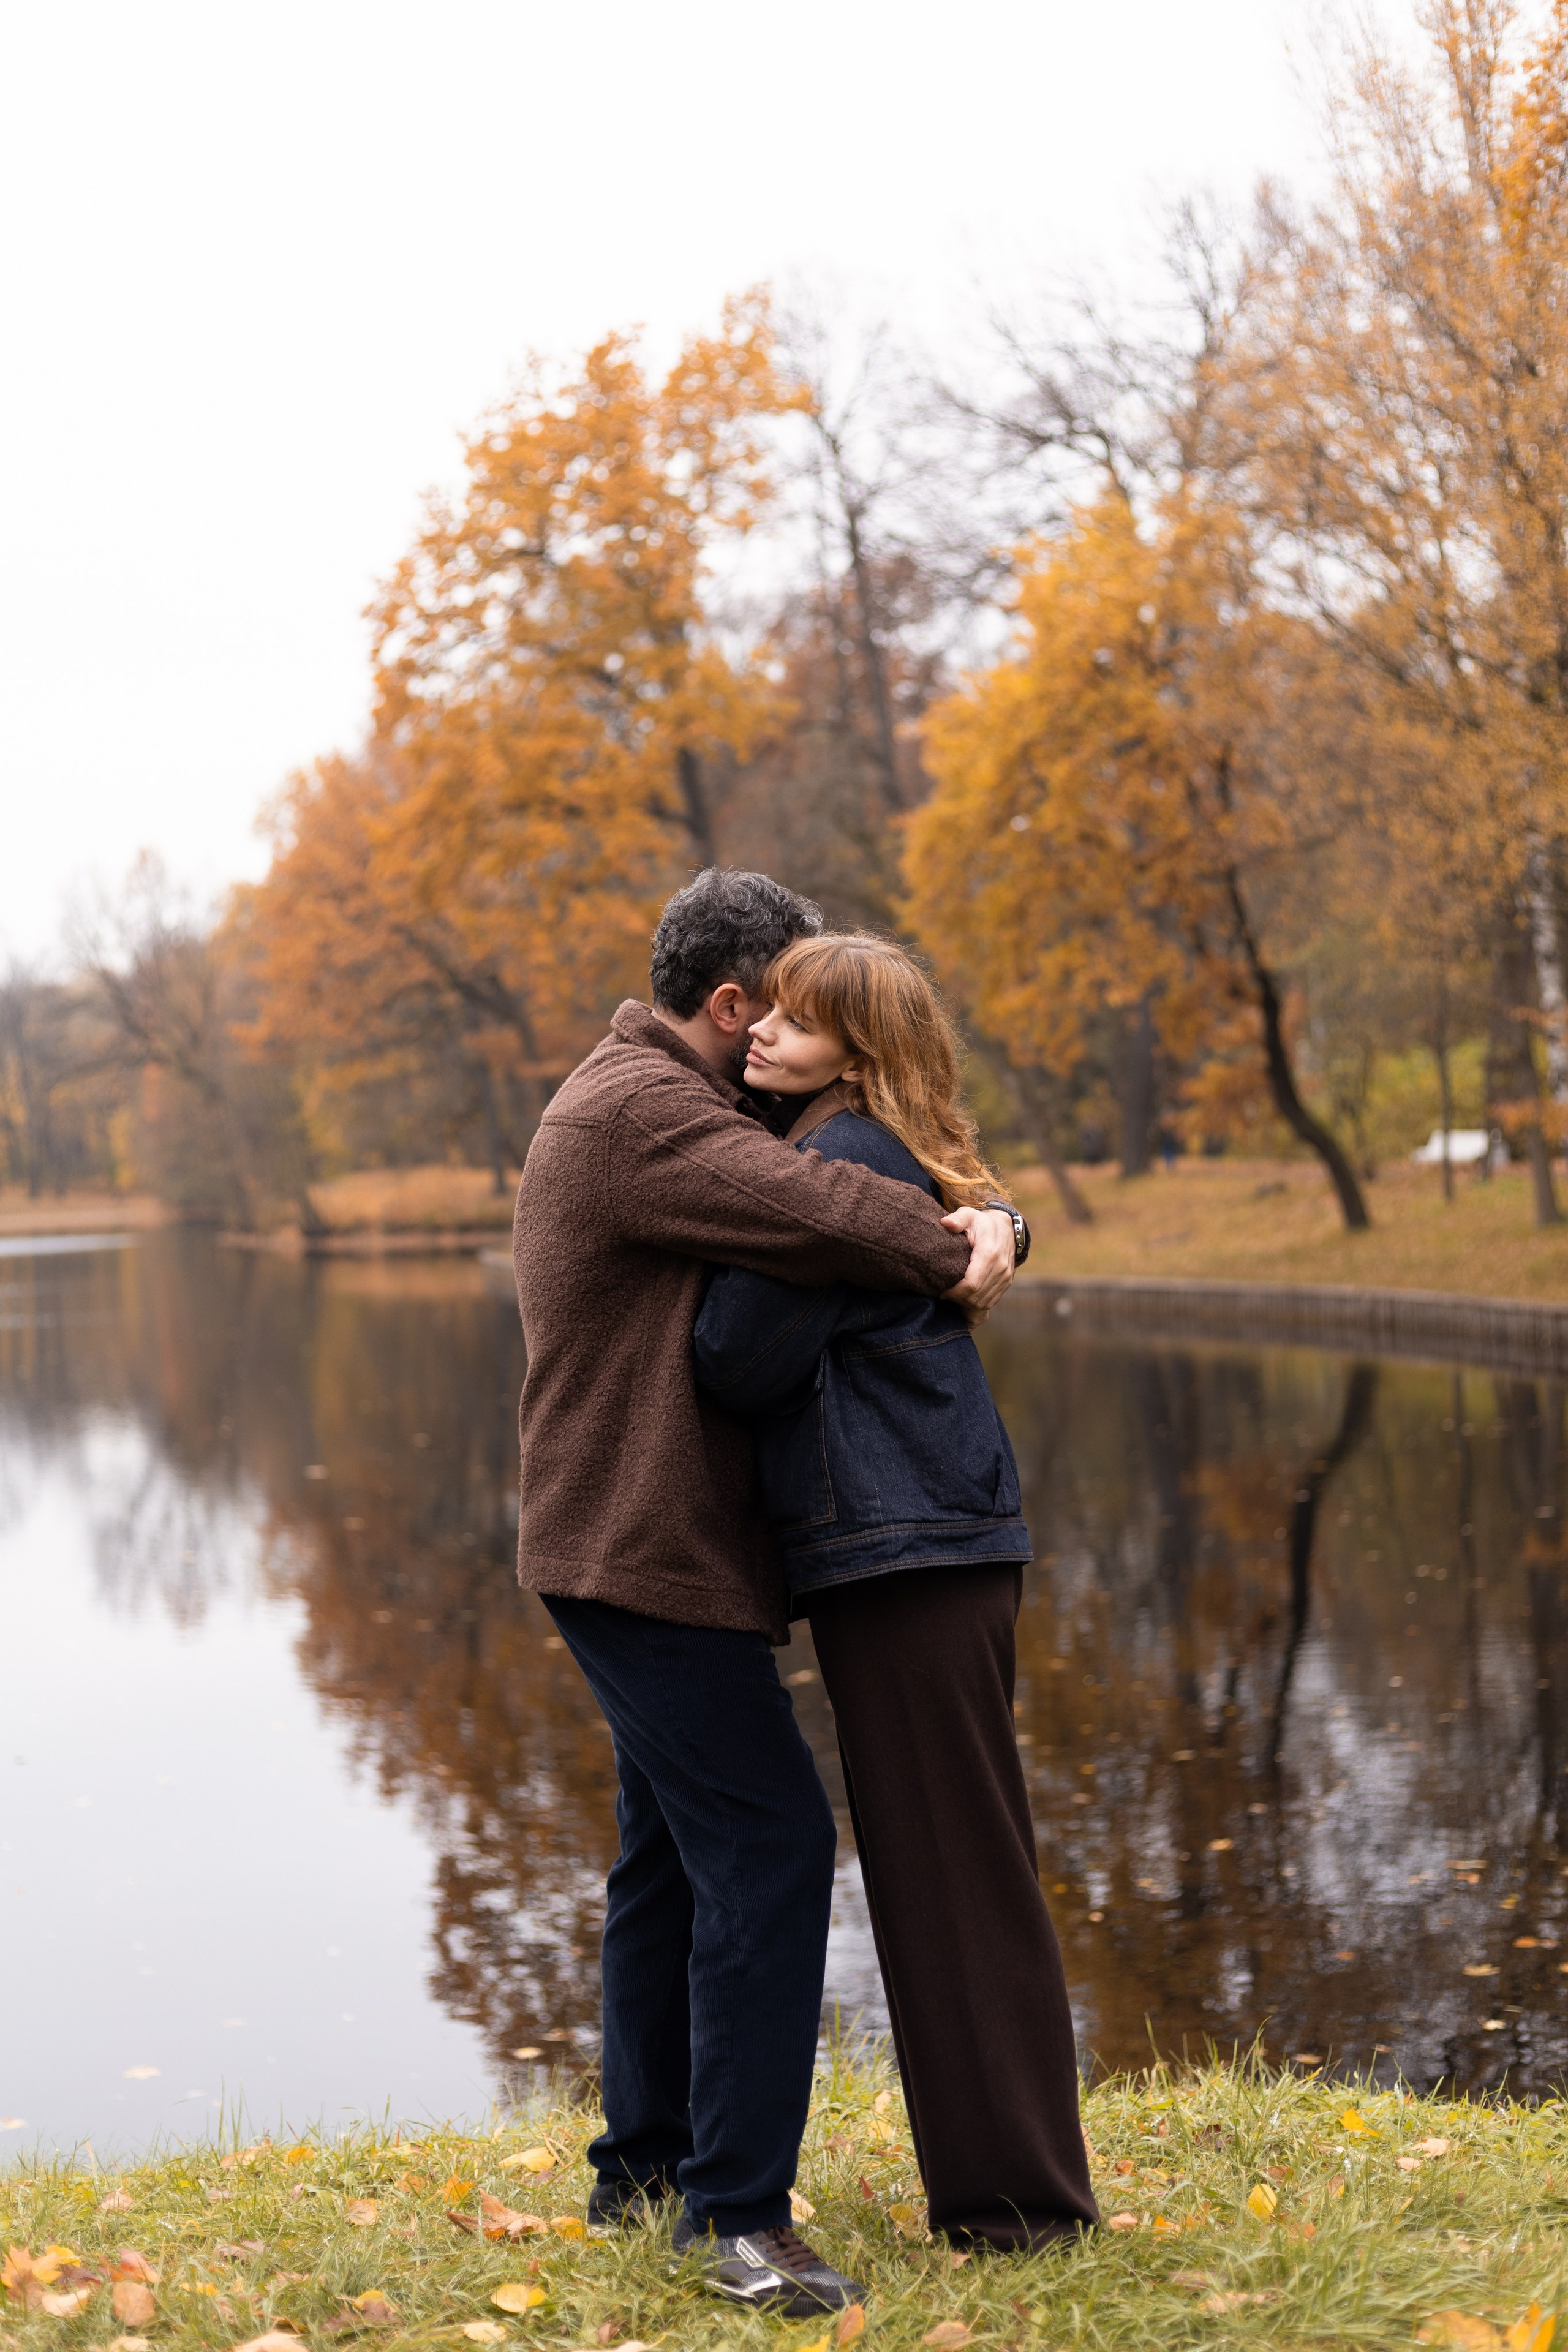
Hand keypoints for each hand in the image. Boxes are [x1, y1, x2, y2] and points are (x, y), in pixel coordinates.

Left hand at [940, 1205, 1016, 1319]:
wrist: (1006, 1227)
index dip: (955, 1293)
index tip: (943, 1292)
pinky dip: (977, 1303)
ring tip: (954, 1295)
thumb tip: (945, 1222)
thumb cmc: (981, 1222)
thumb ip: (957, 1219)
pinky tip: (965, 1296)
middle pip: (977, 1297)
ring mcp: (1006, 1277)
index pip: (971, 1284)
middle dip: (959, 1300)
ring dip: (967, 1303)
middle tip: (946, 1294)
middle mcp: (1000, 1268)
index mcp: (989, 1254)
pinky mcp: (1007, 1282)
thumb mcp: (968, 1215)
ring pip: (984, 1302)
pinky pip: (991, 1301)